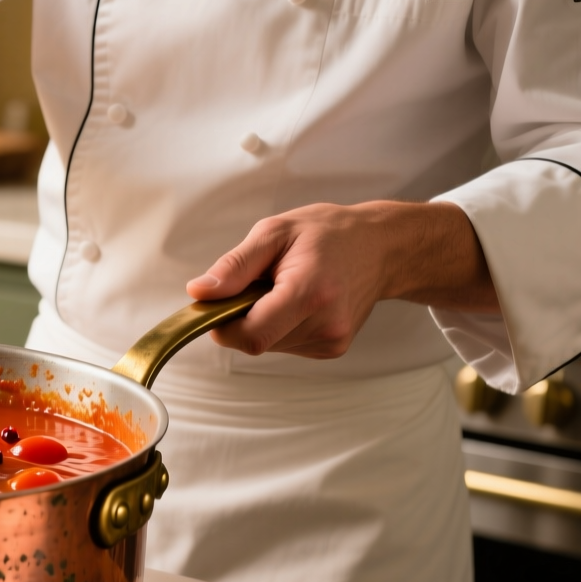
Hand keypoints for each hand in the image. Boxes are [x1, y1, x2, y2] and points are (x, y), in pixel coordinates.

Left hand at [186, 201, 498, 358]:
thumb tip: (199, 293)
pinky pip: (286, 344)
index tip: (218, 302)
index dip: (223, 325)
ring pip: (269, 344)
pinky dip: (280, 326)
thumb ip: (234, 266)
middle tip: (258, 283)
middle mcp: (326, 324)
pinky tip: (298, 300)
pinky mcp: (333, 348)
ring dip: (262, 321)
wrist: (381, 247)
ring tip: (284, 287)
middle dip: (243, 317)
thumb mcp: (274, 233)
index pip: (251, 335)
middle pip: (257, 341)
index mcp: (310, 292)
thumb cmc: (328, 233)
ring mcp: (332, 340)